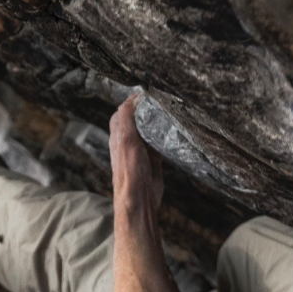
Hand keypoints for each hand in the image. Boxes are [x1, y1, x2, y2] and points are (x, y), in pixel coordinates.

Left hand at [110, 92, 163, 214]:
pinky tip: (174, 132)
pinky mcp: (153, 159)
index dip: (136, 100)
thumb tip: (133, 98)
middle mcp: (128, 140)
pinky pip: (160, 143)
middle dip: (149, 109)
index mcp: (118, 133)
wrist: (139, 198)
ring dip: (158, 122)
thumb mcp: (126, 139)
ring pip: (150, 129)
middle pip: (139, 118)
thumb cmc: (129, 171)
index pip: (125, 109)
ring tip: (170, 112)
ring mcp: (141, 149)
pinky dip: (166, 136)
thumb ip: (127, 118)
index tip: (150, 93)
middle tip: (163, 101)